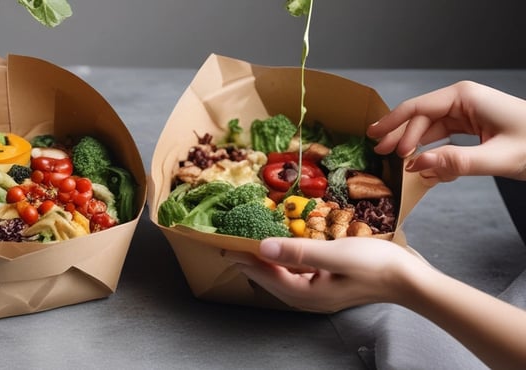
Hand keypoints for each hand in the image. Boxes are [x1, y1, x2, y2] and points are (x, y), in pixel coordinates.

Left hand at [225, 237, 430, 312]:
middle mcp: (312, 298)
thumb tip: (263, 248)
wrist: (411, 280)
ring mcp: (322, 294)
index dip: (248, 260)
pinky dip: (285, 265)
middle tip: (232, 248)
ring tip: (250, 252)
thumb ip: (298, 251)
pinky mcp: (330, 286)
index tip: (229, 247)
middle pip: (273, 281)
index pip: (269, 276)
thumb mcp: (335, 254)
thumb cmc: (376, 265)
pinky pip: (298, 277)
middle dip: (252, 265)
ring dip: (267, 265)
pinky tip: (283, 255)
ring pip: (285, 280)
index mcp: (309, 293)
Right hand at [366, 81, 525, 184]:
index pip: (419, 108)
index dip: (396, 126)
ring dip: (415, 146)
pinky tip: (425, 167)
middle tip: (379, 152)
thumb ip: (455, 162)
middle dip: (399, 135)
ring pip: (430, 129)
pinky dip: (433, 153)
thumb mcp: (498, 158)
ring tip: (398, 161)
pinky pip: (444, 138)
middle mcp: (463, 101)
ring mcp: (468, 113)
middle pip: (420, 118)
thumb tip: (415, 165)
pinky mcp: (473, 127)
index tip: (379, 142)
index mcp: (465, 98)